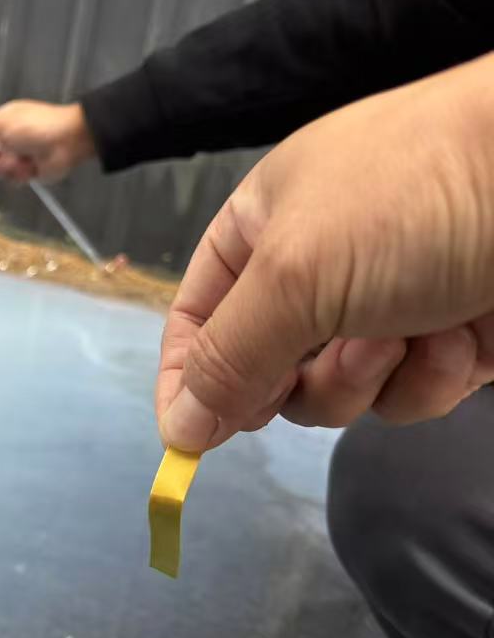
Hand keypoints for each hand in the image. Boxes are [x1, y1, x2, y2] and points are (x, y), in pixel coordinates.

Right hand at [0, 101, 96, 182]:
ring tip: (20, 160)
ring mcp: (20, 156)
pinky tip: (30, 167)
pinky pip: (15, 180)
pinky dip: (20, 175)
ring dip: (7, 167)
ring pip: (0, 170)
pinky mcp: (29, 172)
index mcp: (2, 123)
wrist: (68, 141)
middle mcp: (9, 139)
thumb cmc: (35, 127)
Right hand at [157, 52, 493, 451]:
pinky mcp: (450, 339)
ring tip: (409, 330)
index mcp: (263, 228)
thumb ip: (226, 360)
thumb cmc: (410, 200)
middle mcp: (318, 267)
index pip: (198, 316)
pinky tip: (461, 332)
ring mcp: (388, 304)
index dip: (186, 376)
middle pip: (266, 369)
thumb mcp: (292, 277)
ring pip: (338, 392)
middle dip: (297, 378)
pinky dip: (430, 376)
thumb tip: (176, 428)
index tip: (186, 437)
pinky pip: (408, 393)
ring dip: (368, 377)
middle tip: (323, 356)